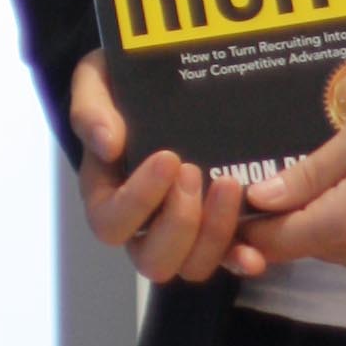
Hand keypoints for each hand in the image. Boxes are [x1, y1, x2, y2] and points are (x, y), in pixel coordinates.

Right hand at [70, 54, 263, 285]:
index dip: (139, 200)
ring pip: (191, 266)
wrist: (158, 79)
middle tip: (195, 172)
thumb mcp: (96, 82)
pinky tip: (255, 253)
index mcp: (106, 196)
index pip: (112, 223)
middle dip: (179, 220)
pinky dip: (240, 259)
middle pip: (152, 260)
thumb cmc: (121, 86)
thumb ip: (91, 109)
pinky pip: (226, 260)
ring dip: (214, 233)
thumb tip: (107, 145)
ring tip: (229, 184)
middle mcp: (141, 226)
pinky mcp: (215, 231)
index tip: (168, 157)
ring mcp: (181, 233)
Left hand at [244, 84, 345, 280]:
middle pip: (306, 242)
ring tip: (333, 162)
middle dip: (287, 211)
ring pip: (338, 243)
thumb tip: (262, 199)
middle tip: (280, 164)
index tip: (230, 197)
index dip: (247, 223)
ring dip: (325, 211)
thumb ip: (311, 173)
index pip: (278, 240)